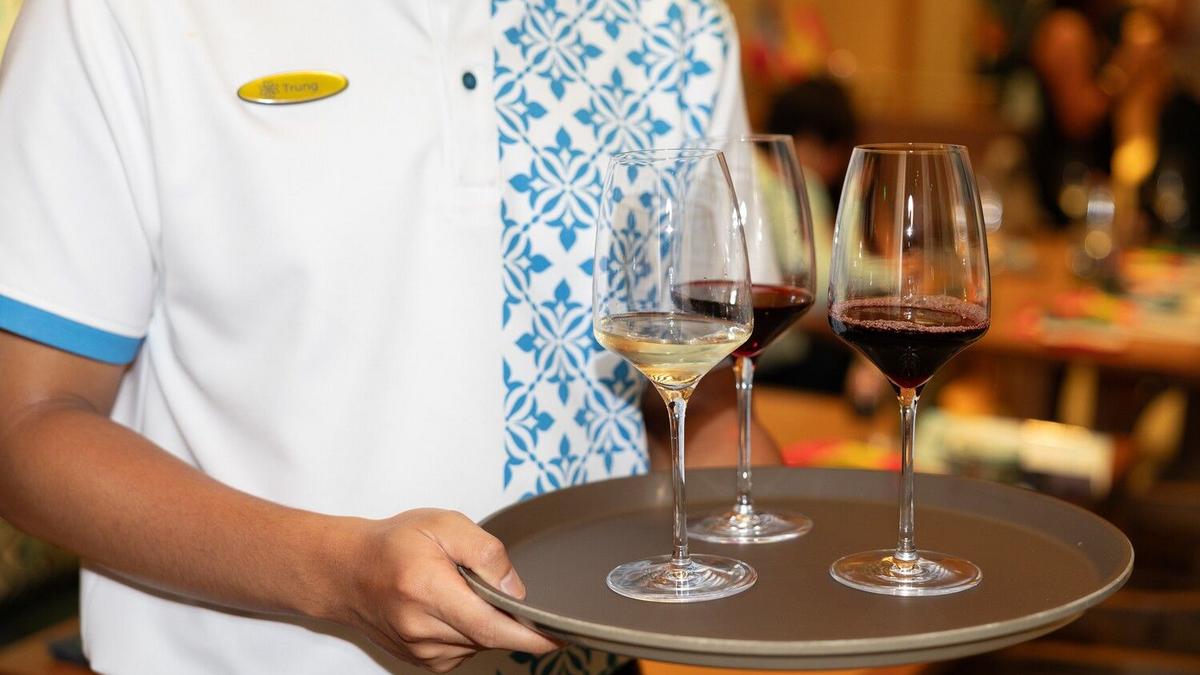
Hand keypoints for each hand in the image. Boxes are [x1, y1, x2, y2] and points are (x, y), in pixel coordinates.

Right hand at [341, 509, 557, 671]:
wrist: (348, 571)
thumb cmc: (394, 544)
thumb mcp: (443, 525)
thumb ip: (485, 552)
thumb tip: (515, 589)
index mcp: (427, 591)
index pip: (489, 625)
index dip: (529, 635)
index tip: (558, 636)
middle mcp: (422, 629)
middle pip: (489, 634)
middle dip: (504, 613)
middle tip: (487, 581)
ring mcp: (421, 651)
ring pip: (480, 643)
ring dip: (484, 619)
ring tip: (458, 588)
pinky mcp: (424, 661)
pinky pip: (466, 649)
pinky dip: (471, 629)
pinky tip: (452, 606)